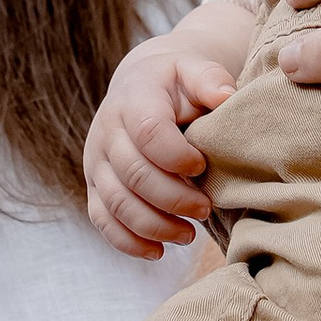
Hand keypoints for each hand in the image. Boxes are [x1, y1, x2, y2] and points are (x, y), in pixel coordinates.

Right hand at [85, 24, 237, 255]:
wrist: (139, 87)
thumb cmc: (175, 84)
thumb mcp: (193, 68)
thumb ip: (211, 79)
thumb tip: (226, 96)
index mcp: (133, 99)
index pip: (148, 132)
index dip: (177, 156)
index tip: (202, 167)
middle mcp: (107, 131)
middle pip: (134, 175)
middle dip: (173, 199)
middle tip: (206, 209)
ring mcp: (96, 162)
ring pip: (117, 204)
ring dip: (155, 226)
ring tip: (189, 234)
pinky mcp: (94, 186)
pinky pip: (102, 220)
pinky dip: (128, 242)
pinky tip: (158, 252)